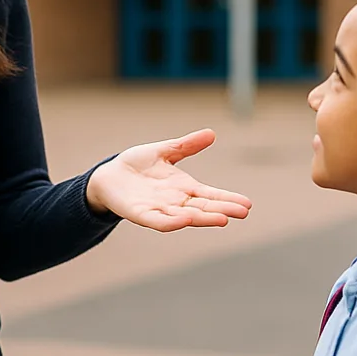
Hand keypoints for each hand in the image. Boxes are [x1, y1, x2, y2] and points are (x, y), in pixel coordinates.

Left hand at [85, 128, 251, 230]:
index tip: (247, 204)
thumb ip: (186, 146)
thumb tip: (211, 133)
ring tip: (222, 219)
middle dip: (222, 210)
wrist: (109, 176)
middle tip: (243, 212)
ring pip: (185, 216)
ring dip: (202, 218)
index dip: (227, 199)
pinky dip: (172, 222)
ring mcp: (159, 209)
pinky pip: (158, 220)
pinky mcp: (140, 213)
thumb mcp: (165, 151)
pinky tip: (185, 220)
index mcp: (183, 187)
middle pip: (203, 207)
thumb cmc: (137, 164)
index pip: (210, 195)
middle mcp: (175, 201)